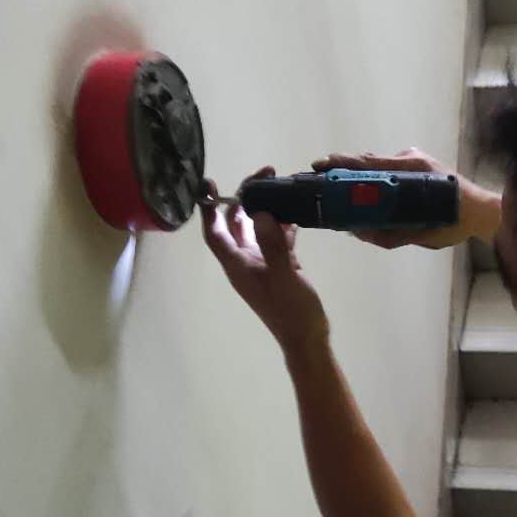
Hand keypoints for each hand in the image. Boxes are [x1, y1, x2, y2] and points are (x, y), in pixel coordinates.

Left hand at [202, 168, 329, 358]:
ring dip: (264, 209)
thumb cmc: (292, 312)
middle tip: (263, 176)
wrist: (308, 339)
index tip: (210, 183)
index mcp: (238, 265)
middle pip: (235, 225)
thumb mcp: (283, 276)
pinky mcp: (280, 268)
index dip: (208, 208)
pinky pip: (276, 240)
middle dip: (243, 199)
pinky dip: (282, 225)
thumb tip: (260, 213)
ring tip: (280, 187)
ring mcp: (263, 265)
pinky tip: (296, 211)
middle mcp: (245, 262)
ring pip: (256, 230)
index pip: (214, 233)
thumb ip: (272, 244)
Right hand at [313, 147, 500, 249]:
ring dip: (358, 174)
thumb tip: (357, 232)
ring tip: (337, 185)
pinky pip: (391, 170)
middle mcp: (410, 159)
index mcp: (411, 170)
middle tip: (321, 176)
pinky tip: (363, 190)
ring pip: (379, 165)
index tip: (321, 166)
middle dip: (344, 168)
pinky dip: (375, 178)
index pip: (369, 163)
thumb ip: (389, 235)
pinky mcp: (419, 166)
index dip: (343, 164)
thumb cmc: (454, 223)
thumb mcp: (420, 233)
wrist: (482, 213)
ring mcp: (415, 161)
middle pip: (370, 161)